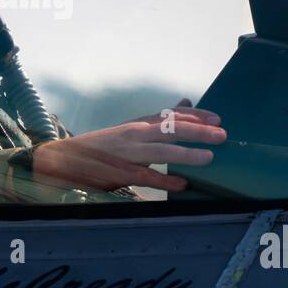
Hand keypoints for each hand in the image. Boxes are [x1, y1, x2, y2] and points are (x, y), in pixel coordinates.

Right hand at [31, 99, 224, 191]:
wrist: (65, 159)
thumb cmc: (104, 146)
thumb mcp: (133, 129)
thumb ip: (160, 120)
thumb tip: (186, 102)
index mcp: (139, 124)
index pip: (172, 115)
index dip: (196, 116)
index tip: (218, 119)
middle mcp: (135, 134)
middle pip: (171, 129)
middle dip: (198, 132)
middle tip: (222, 135)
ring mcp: (128, 153)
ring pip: (161, 151)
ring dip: (186, 154)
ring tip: (208, 158)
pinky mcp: (120, 173)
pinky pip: (145, 177)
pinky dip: (164, 181)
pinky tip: (182, 185)